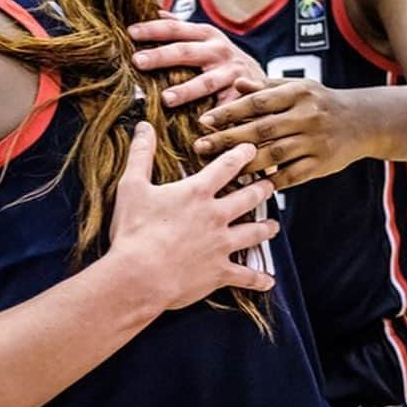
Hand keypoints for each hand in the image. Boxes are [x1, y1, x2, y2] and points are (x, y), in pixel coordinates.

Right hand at [108, 121, 276, 310]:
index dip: (241, 155)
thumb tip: (144, 125)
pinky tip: (268, 281)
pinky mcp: (219, 272)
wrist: (140, 275)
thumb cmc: (134, 229)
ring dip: (266, 228)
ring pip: (253, 233)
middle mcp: (215, 215)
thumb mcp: (132, 185)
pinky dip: (259, 279)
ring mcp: (221, 245)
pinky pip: (246, 276)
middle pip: (248, 198)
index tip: (252, 148)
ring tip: (274, 225)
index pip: (226, 166)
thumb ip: (141, 154)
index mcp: (197, 192)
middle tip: (271, 184)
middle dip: (262, 189)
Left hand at [129, 17, 265, 106]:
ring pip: (206, 82)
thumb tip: (155, 11)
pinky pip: (226, 107)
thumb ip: (182, 27)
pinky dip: (215, 116)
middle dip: (160, 56)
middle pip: (185, 52)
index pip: (175, 28)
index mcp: (206, 34)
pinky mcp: (243, 96)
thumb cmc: (223, 59)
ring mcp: (232, 74)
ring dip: (186, 90)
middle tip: (137, 61)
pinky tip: (199, 126)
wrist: (264, 80)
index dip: (153, 30)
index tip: (130, 33)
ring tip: (166, 99)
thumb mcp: (207, 38)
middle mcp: (219, 51)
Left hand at [194, 78, 363, 188]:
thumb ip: (266, 87)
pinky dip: (270, 181)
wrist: (363, 121)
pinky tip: (249, 185)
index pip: (257, 102)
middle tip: (199, 146)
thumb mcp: (296, 87)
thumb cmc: (319, 101)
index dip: (229, 112)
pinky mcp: (322, 164)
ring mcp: (316, 142)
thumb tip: (237, 83)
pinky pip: (292, 175)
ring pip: (274, 154)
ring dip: (244, 163)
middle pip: (261, 130)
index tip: (203, 120)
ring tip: (218, 168)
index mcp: (297, 93)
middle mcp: (307, 116)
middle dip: (227, 139)